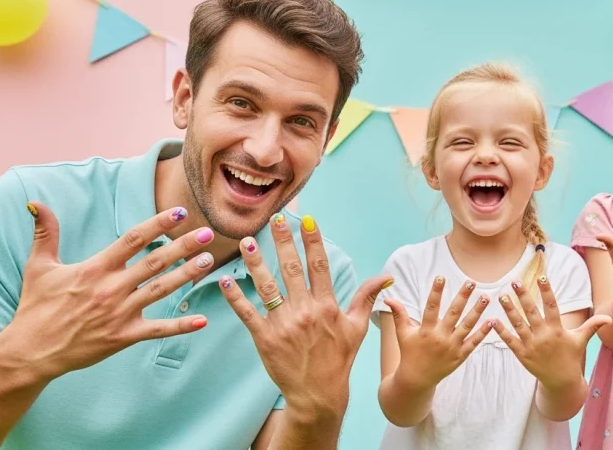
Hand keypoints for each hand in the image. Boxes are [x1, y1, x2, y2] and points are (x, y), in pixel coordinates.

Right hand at [0, 202, 212, 381]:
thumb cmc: (36, 307)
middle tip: (208, 233)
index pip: (132, 240)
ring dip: (187, 275)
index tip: (180, 213)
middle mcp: (111, 288)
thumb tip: (37, 203)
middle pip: (154, 262)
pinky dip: (181, 326)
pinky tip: (203, 320)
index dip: (157, 225)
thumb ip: (45, 233)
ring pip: (161, 290)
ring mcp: (119, 313)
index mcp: (95, 268)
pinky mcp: (123, 337)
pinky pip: (157, 330)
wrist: (31, 351)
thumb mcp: (39, 266)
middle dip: (184, 246)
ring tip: (209, 261)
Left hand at [218, 215, 391, 418]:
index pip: (319, 266)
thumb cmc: (339, 359)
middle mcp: (305, 311)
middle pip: (292, 269)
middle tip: (275, 219)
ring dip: (256, 263)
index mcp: (327, 306)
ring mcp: (283, 325)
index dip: (312, 241)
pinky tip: (226, 281)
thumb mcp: (358, 327)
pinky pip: (248, 314)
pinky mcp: (265, 339)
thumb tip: (386, 277)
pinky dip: (236, 298)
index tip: (307, 219)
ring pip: (267, 287)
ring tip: (246, 241)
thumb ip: (367, 298)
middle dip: (283, 242)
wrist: (318, 394)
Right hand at [384, 276, 492, 391]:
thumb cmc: (409, 353)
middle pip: (454, 313)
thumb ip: (399, 314)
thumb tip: (389, 298)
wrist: (416, 379)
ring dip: (477, 311)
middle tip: (471, 282)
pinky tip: (492, 321)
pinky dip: (483, 332)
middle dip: (463, 296)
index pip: (431, 307)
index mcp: (426, 330)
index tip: (441, 277)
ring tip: (485, 297)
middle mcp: (440, 337)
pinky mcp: (460, 356)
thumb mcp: (402, 334)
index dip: (436, 291)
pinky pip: (473, 342)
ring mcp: (452, 347)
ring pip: (467, 326)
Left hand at [493, 277, 610, 389]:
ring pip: (518, 324)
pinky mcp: (522, 354)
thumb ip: (592, 326)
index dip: (547, 291)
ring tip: (501, 296)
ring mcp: (532, 345)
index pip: (552, 306)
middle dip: (523, 296)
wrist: (561, 382)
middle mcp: (544, 336)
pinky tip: (492, 320)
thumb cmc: (571, 357)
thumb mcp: (581, 341)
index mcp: (557, 330)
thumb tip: (610, 318)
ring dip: (509, 310)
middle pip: (531, 313)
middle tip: (515, 281)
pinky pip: (510, 340)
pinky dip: (501, 331)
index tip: (541, 277)